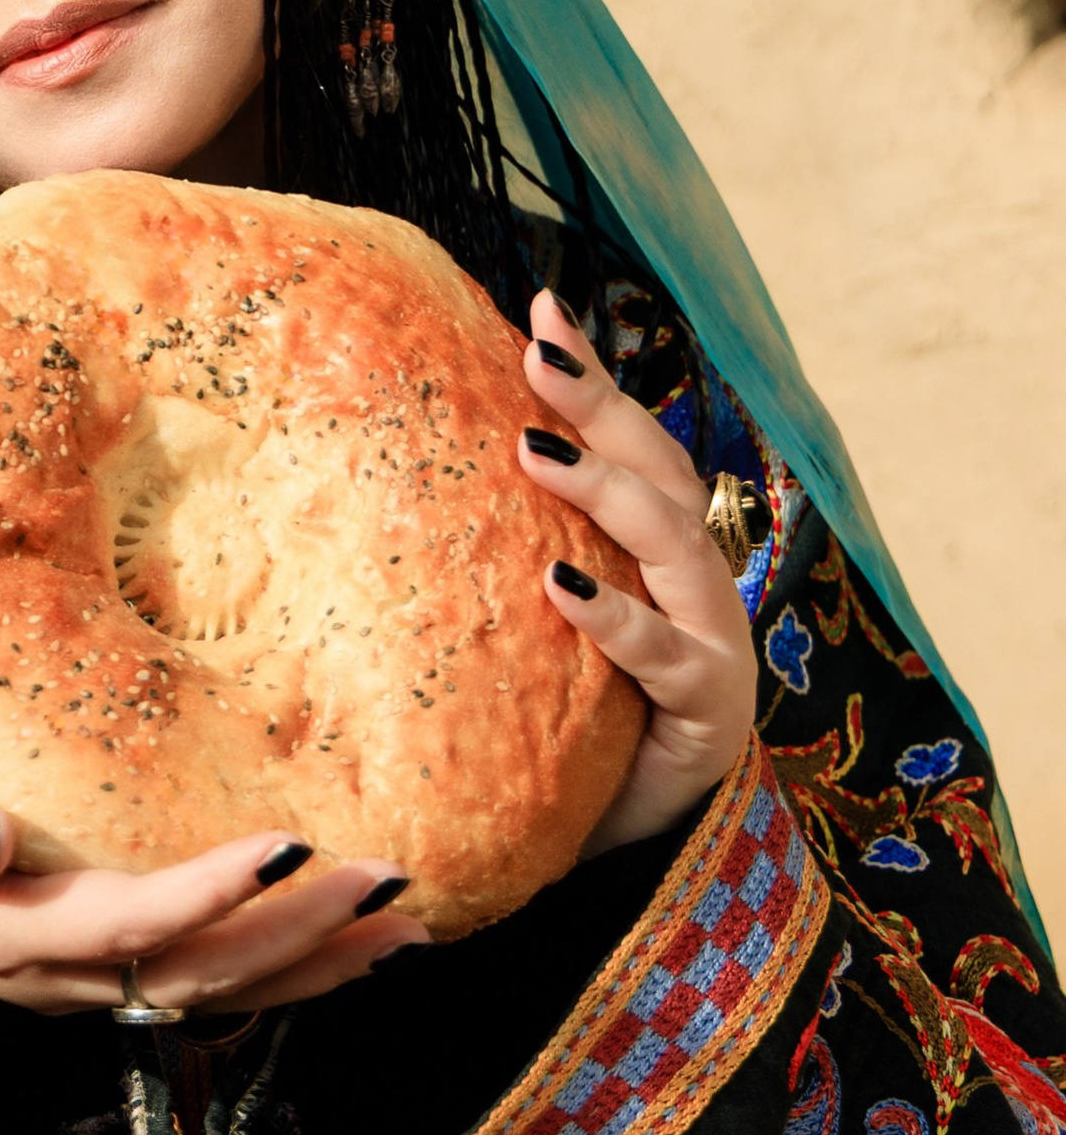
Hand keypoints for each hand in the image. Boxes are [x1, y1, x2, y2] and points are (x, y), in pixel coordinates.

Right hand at [0, 738, 430, 1017]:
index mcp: (4, 937)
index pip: (127, 921)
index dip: (207, 894)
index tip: (286, 846)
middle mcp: (58, 981)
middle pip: (199, 974)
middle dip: (300, 934)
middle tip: (389, 879)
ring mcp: (87, 991)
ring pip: (220, 997)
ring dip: (317, 968)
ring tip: (406, 928)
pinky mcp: (105, 981)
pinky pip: (212, 992)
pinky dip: (289, 977)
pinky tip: (350, 950)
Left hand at [520, 288, 758, 855]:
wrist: (633, 831)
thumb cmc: (580, 706)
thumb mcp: (542, 611)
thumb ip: (516, 540)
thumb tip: (422, 457)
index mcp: (657, 543)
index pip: (632, 438)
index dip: (595, 373)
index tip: (543, 303)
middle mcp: (694, 575)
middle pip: (659, 467)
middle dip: (602, 405)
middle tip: (537, 354)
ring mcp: (711, 637)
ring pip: (674, 544)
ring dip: (608, 492)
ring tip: (539, 454)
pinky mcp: (706, 708)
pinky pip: (665, 654)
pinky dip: (615, 618)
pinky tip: (562, 589)